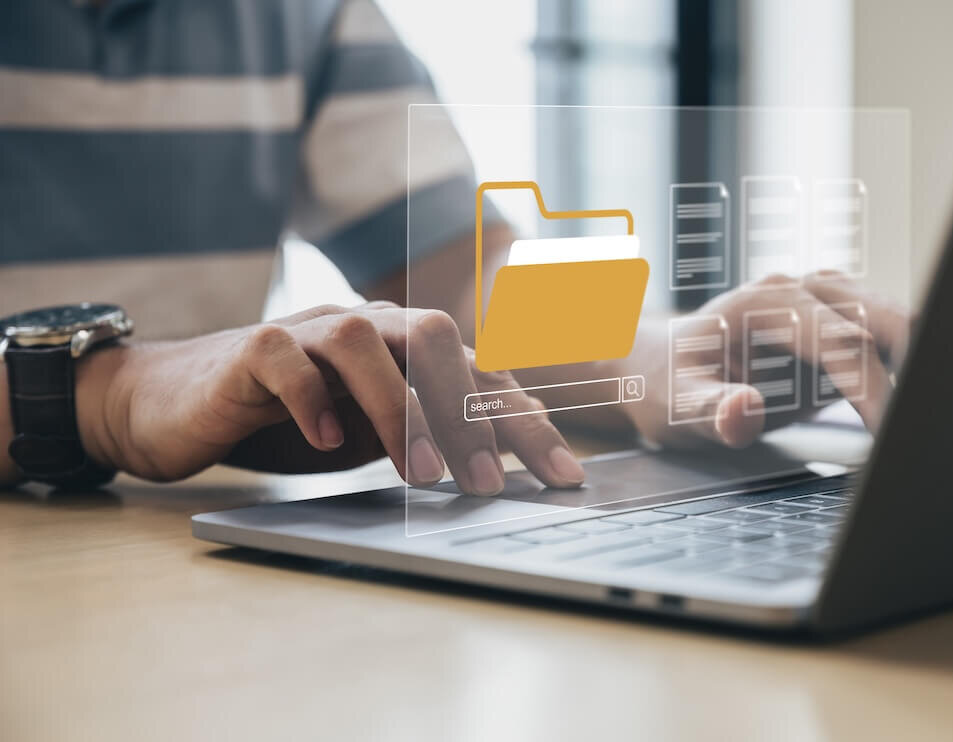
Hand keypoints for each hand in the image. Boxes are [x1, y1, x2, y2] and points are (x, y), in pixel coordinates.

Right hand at [78, 302, 584, 493]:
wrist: (183, 403)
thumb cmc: (294, 420)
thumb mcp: (377, 430)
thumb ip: (434, 429)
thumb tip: (508, 456)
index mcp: (408, 346)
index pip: (481, 372)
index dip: (526, 422)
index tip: (563, 478)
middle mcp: (369, 325)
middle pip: (436, 339)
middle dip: (469, 412)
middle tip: (488, 485)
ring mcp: (309, 330)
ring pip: (367, 339)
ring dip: (400, 409)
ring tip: (418, 476)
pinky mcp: (250, 349)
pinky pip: (284, 357)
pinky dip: (312, 398)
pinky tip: (329, 444)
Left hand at [618, 272, 910, 447]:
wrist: (662, 367)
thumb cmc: (668, 382)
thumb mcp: (675, 403)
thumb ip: (709, 410)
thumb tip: (742, 412)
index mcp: (770, 301)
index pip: (843, 342)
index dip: (874, 390)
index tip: (888, 434)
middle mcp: (807, 292)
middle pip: (889, 318)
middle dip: (915, 370)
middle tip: (919, 429)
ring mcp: (830, 306)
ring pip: (900, 326)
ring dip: (916, 371)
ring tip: (917, 427)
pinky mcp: (843, 330)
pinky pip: (890, 347)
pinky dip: (905, 377)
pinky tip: (901, 415)